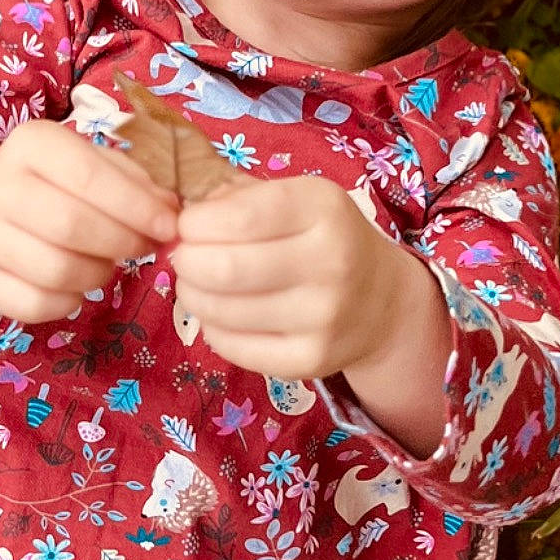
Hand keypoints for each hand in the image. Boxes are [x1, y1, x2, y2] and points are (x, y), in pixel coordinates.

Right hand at [0, 121, 179, 322]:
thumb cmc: (63, 184)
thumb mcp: (99, 166)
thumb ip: (137, 183)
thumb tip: (170, 211)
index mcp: (30, 144)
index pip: (88, 175)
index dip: (136, 206)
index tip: (168, 227)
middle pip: (70, 224)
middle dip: (121, 241)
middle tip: (143, 247)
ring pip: (54, 270)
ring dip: (97, 274)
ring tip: (107, 262)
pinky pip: (34, 303)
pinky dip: (69, 302)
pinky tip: (77, 286)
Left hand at [170, 176, 404, 381]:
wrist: (382, 300)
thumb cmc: (322, 239)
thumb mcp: (296, 199)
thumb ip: (237, 198)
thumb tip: (178, 219)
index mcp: (323, 209)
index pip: (239, 217)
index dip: (195, 224)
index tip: (188, 227)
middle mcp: (331, 262)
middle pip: (224, 268)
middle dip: (186, 263)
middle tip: (185, 260)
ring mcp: (323, 317)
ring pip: (221, 311)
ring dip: (192, 296)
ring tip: (199, 286)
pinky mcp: (310, 360)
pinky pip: (232, 347)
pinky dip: (212, 329)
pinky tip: (223, 315)